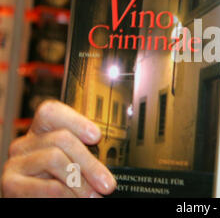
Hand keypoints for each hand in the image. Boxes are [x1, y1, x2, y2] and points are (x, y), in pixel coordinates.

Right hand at [1, 100, 116, 197]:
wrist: (42, 204)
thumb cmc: (64, 186)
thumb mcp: (76, 166)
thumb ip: (87, 155)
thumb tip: (111, 153)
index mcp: (42, 133)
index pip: (52, 112)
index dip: (76, 121)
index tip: (96, 136)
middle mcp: (26, 144)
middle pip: (62, 138)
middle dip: (90, 163)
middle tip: (107, 184)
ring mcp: (16, 163)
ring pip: (55, 158)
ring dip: (80, 182)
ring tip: (93, 197)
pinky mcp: (10, 184)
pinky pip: (48, 186)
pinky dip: (67, 195)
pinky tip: (75, 200)